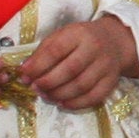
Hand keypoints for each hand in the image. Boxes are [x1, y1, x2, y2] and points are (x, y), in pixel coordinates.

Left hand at [19, 14, 138, 113]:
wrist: (114, 41)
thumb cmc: (80, 39)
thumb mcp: (62, 36)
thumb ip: (44, 51)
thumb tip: (26, 71)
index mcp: (78, 34)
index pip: (56, 50)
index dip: (38, 65)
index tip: (24, 75)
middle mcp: (94, 48)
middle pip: (69, 70)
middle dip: (48, 82)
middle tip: (35, 88)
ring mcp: (105, 66)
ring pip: (81, 86)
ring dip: (59, 94)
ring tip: (46, 96)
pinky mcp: (111, 81)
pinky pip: (94, 97)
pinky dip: (76, 104)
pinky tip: (63, 103)